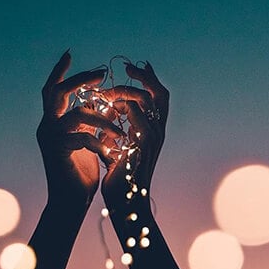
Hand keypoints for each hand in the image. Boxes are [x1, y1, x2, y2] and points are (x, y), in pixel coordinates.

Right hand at [37, 51, 123, 210]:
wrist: (71, 202)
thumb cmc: (82, 172)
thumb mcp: (88, 140)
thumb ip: (91, 122)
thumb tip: (103, 102)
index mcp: (53, 122)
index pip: (52, 90)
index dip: (60, 71)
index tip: (69, 53)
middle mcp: (46, 126)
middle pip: (56, 91)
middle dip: (79, 79)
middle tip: (102, 74)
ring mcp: (49, 139)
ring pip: (77, 114)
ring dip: (104, 121)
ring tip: (122, 134)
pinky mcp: (57, 152)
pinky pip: (82, 137)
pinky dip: (101, 142)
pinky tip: (111, 153)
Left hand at [99, 61, 168, 213]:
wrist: (125, 202)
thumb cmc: (120, 176)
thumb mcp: (118, 144)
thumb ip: (117, 125)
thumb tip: (108, 107)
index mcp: (155, 130)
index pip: (159, 97)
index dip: (150, 79)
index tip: (136, 66)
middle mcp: (159, 131)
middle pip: (160, 93)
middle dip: (145, 77)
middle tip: (128, 67)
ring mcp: (153, 138)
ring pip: (147, 102)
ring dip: (126, 91)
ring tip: (108, 91)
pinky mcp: (143, 146)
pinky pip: (137, 117)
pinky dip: (123, 107)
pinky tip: (109, 106)